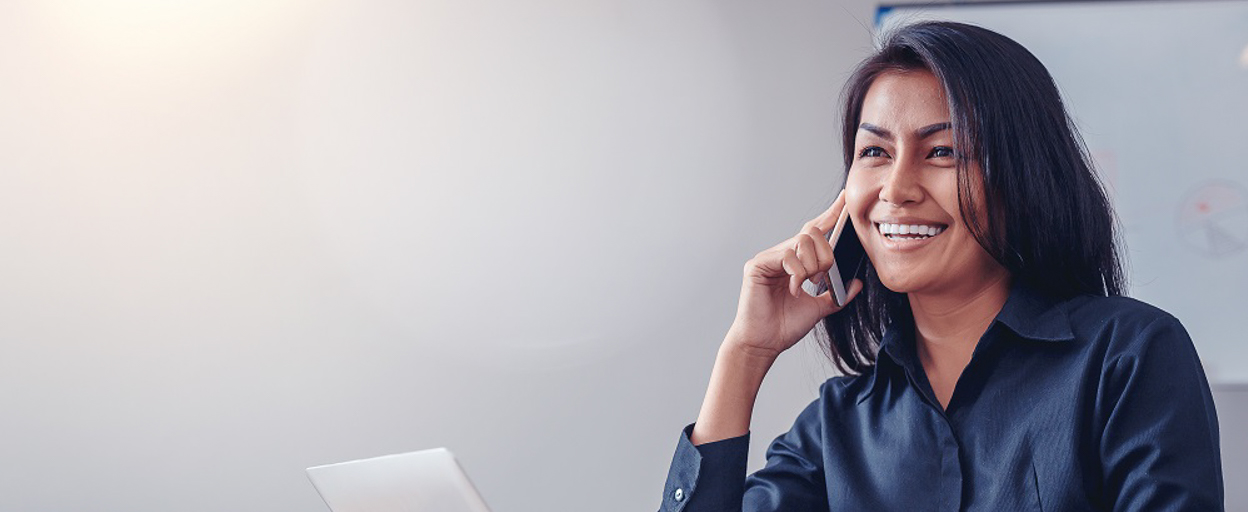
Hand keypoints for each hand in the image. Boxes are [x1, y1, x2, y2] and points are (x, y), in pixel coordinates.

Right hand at [724, 191, 863, 360]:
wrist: (764, 344)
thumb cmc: (784, 327)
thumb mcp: (819, 309)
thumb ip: (836, 294)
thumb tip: (856, 284)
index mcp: (794, 262)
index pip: (814, 231)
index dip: (831, 214)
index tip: (845, 200)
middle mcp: (780, 255)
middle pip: (811, 233)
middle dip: (825, 255)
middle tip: (821, 278)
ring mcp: (768, 258)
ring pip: (801, 242)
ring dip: (812, 266)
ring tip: (805, 286)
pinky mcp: (757, 265)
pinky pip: (787, 255)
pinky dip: (797, 273)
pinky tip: (794, 289)